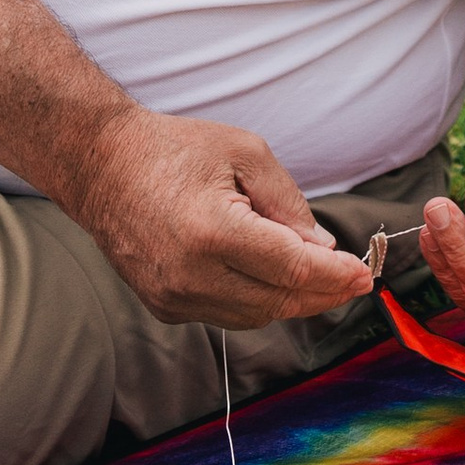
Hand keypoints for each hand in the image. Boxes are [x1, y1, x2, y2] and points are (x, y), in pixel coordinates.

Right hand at [67, 103, 376, 328]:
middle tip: (353, 279)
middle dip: (323, 292)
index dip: (335, 276)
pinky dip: (255, 299)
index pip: (292, 269)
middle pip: (279, 300)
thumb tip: (323, 249)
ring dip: (290, 298)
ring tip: (312, 270)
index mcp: (211, 231)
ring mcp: (173, 297)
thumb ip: (289, 203)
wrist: (100, 165)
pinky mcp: (163, 307)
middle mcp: (189, 275)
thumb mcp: (245, 152)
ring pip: (256, 315)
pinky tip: (265, 273)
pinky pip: (226, 314)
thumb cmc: (174, 149)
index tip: (364, 273)